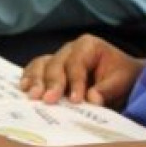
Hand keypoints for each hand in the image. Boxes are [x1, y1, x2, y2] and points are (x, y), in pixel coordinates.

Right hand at [20, 34, 144, 108]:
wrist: (119, 76)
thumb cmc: (121, 76)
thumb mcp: (121, 80)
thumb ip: (107, 89)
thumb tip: (92, 98)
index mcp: (88, 45)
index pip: (77, 63)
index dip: (75, 82)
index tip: (75, 100)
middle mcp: (70, 48)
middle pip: (56, 63)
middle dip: (52, 82)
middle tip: (48, 99)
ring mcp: (58, 57)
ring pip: (43, 64)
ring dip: (36, 80)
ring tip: (32, 94)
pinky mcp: (51, 68)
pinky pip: (37, 69)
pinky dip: (30, 77)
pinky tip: (24, 87)